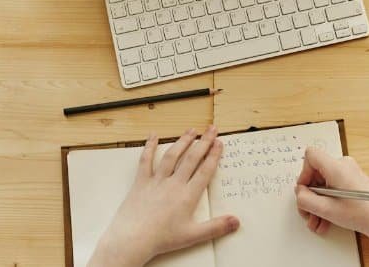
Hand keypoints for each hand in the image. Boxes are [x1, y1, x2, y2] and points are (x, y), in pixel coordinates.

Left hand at [88, 126, 239, 266]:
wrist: (133, 238)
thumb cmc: (161, 238)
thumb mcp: (192, 236)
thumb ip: (216, 227)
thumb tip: (236, 221)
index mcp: (187, 196)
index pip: (205, 171)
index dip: (213, 155)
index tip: (219, 143)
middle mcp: (174, 184)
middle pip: (191, 158)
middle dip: (203, 142)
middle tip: (211, 129)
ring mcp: (157, 180)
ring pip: (172, 156)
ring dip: (183, 141)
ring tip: (191, 130)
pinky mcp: (142, 181)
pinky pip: (146, 160)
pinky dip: (149, 147)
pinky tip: (153, 136)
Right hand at [294, 147, 368, 266]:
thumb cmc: (361, 213)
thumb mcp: (327, 209)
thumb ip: (306, 199)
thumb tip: (300, 193)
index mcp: (337, 167)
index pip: (311, 156)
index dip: (303, 173)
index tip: (305, 191)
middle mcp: (344, 166)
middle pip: (316, 174)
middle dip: (310, 196)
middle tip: (308, 214)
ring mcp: (350, 173)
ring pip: (325, 185)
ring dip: (318, 204)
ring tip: (318, 223)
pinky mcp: (354, 182)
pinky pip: (335, 189)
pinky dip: (329, 203)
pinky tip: (326, 221)